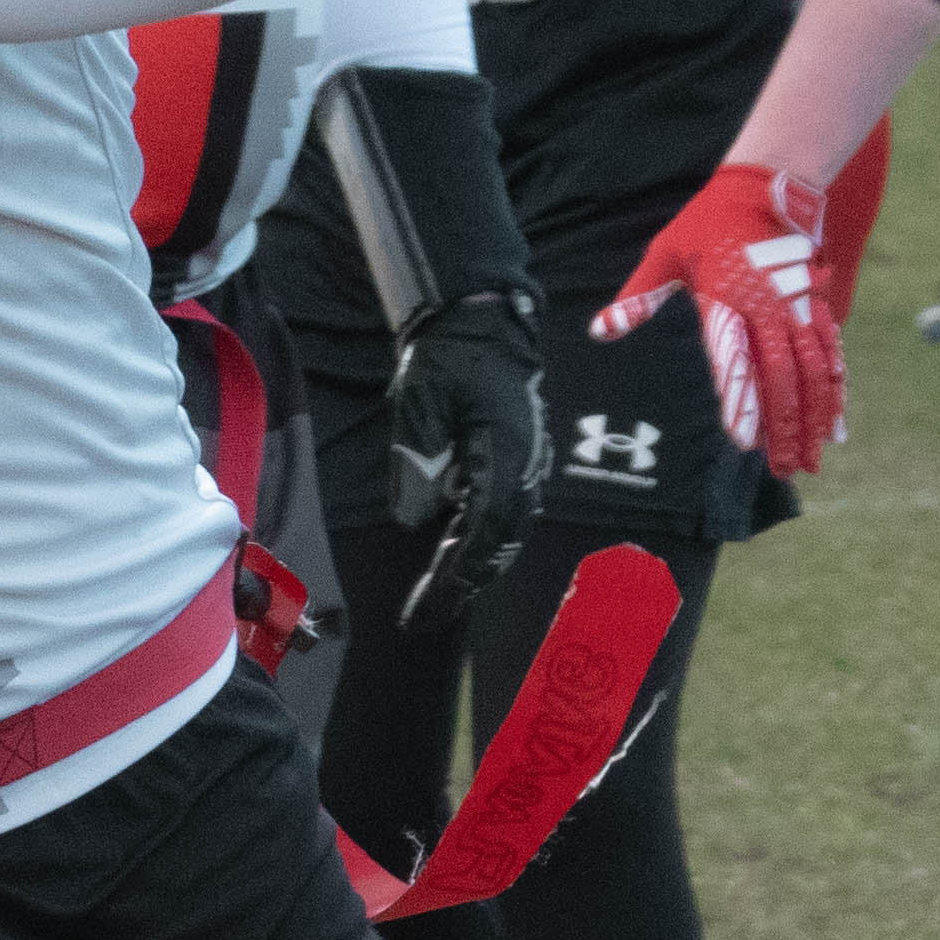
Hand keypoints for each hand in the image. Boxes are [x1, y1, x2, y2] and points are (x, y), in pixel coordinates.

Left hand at [380, 284, 548, 629]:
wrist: (481, 321)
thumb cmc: (446, 357)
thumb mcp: (418, 401)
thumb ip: (415, 459)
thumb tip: (411, 520)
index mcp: (503, 453)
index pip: (482, 528)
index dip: (456, 572)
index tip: (426, 606)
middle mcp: (525, 466)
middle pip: (499, 541)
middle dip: (463, 583)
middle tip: (424, 618)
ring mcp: (527, 464)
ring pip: (506, 532)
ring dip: (474, 568)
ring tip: (437, 601)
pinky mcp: (520, 460)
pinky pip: (506, 514)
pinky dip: (482, 543)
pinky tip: (458, 560)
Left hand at [592, 161, 840, 473]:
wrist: (764, 188)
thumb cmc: (706, 224)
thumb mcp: (666, 255)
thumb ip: (639, 298)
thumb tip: (600, 331)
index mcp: (727, 302)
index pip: (735, 361)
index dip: (742, 401)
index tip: (743, 441)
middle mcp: (767, 310)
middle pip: (782, 378)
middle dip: (786, 427)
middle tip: (786, 470)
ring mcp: (796, 309)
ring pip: (813, 373)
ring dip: (813, 419)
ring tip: (813, 460)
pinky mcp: (815, 307)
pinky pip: (830, 355)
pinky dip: (835, 393)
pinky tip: (836, 426)